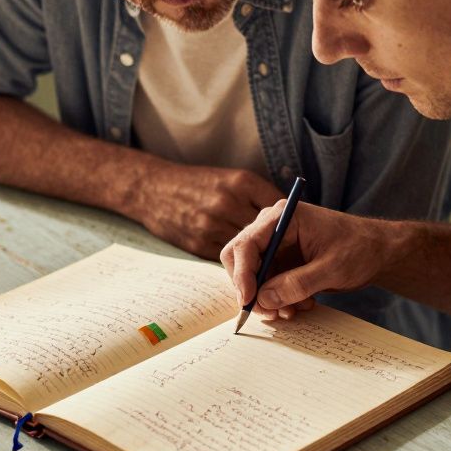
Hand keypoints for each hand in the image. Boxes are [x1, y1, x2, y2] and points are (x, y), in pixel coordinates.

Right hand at [130, 163, 282, 259]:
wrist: (152, 188)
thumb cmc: (197, 184)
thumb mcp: (231, 180)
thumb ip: (257, 198)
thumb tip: (285, 218)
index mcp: (243, 182)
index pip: (280, 210)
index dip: (291, 226)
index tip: (298, 235)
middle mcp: (229, 203)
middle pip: (266, 236)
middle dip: (278, 251)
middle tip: (288, 262)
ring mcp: (213, 224)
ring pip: (249, 253)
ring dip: (260, 265)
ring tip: (271, 271)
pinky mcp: (199, 243)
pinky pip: (229, 261)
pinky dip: (238, 266)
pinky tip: (244, 267)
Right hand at [220, 201, 394, 317]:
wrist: (379, 251)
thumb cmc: (360, 249)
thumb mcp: (332, 269)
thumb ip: (297, 284)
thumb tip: (263, 300)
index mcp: (283, 216)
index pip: (246, 244)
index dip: (243, 275)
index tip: (248, 301)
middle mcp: (273, 227)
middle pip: (241, 259)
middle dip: (252, 290)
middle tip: (270, 313)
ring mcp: (276, 244)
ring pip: (253, 277)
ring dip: (269, 299)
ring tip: (295, 310)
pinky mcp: (282, 261)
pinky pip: (267, 284)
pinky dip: (279, 299)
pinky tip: (302, 304)